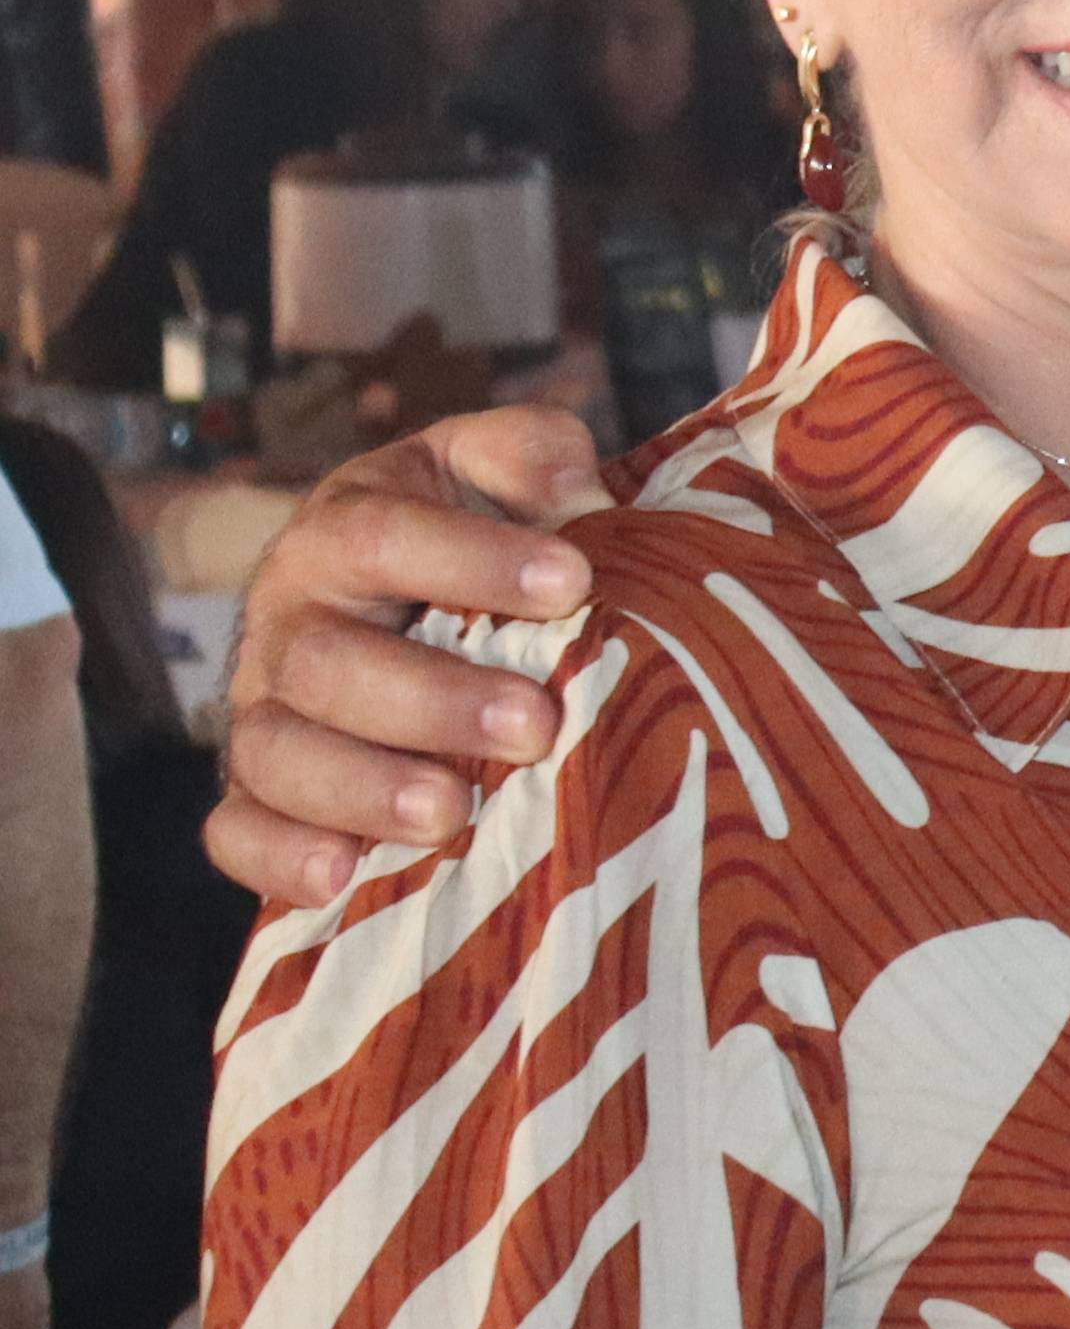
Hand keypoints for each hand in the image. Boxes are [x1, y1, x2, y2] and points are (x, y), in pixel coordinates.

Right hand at [205, 407, 603, 908]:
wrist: (421, 606)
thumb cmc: (475, 533)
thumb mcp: (498, 469)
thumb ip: (532, 453)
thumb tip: (573, 486)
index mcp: (344, 531)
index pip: (384, 536)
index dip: (471, 557)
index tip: (572, 580)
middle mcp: (289, 620)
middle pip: (326, 661)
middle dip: (430, 699)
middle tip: (533, 724)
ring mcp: (265, 709)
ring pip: (276, 751)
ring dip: (361, 787)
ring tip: (449, 812)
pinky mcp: (259, 791)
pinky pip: (237, 830)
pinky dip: (278, 856)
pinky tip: (342, 875)